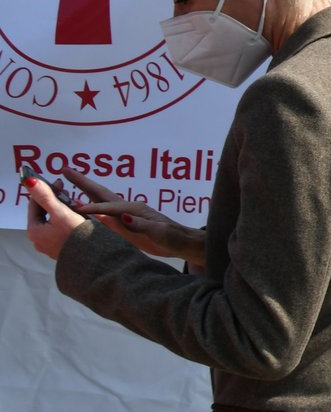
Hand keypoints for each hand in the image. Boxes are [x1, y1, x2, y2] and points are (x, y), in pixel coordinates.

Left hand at [24, 176, 87, 260]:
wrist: (94, 259)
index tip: (58, 182)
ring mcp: (49, 246)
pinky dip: (66, 222)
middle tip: (67, 191)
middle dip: (53, 201)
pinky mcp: (61, 250)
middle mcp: (38, 240)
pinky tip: (77, 218)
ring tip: (74, 204)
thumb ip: (45, 196)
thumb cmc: (76, 235)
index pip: (34, 205)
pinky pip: (60, 231)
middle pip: (43, 214)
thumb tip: (29, 181)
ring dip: (61, 211)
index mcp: (34, 231)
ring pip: (52, 222)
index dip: (44, 191)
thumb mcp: (61, 212)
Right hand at [63, 167, 205, 267]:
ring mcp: (128, 212)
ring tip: (67, 182)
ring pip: (101, 199)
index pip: (108, 207)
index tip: (72, 207)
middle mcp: (129, 207)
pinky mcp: (127, 220)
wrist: (184, 242)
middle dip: (82, 182)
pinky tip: (83, 205)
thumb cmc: (173, 238)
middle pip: (101, 193)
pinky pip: (104, 210)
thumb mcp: (159, 233)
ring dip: (84, 190)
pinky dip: (90, 203)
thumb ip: (142, 225)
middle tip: (64, 169)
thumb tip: (124, 217)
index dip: (91, 208)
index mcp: (135, 210)